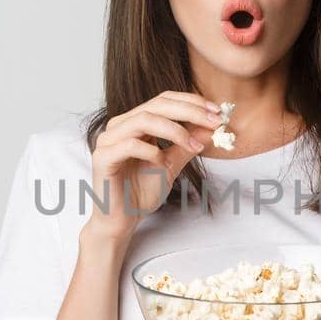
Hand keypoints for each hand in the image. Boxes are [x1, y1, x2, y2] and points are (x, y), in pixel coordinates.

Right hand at [83, 90, 225, 242]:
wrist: (122, 219)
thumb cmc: (141, 192)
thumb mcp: (172, 164)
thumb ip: (187, 145)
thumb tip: (211, 128)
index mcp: (135, 122)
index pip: (164, 100)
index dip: (192, 102)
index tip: (217, 112)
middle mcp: (120, 125)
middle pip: (156, 105)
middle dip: (189, 111)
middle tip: (213, 122)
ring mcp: (108, 139)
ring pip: (144, 120)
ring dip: (174, 130)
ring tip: (193, 145)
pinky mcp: (102, 157)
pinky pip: (129, 145)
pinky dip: (151, 151)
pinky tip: (162, 163)